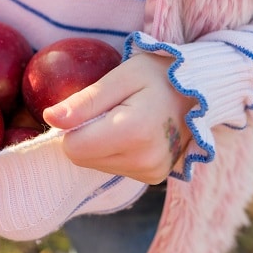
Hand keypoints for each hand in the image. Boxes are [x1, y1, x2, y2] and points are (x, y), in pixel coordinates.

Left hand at [43, 53, 196, 184]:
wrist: (203, 91)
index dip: (72, 125)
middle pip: (81, 158)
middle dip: (85, 134)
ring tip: (126, 118)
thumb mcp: (121, 76)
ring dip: (100, 143)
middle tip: (112, 109)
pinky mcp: (155, 178)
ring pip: (95, 164)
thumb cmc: (159, 75)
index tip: (92, 106)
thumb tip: (49, 118)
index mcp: (133, 132)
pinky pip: (114, 168)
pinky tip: (135, 132)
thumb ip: (84, 101)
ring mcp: (152, 173)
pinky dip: (116, 151)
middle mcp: (143, 160)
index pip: (72, 146)